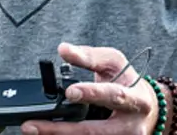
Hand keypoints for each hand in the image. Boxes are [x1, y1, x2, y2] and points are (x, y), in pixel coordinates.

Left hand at [20, 42, 161, 134]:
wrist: (146, 108)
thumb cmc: (126, 81)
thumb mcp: (113, 62)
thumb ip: (88, 56)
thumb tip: (63, 49)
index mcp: (135, 99)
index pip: (113, 96)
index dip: (92, 94)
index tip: (69, 92)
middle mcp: (130, 126)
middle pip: (94, 130)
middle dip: (63, 129)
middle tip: (33, 125)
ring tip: (31, 129)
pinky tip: (46, 134)